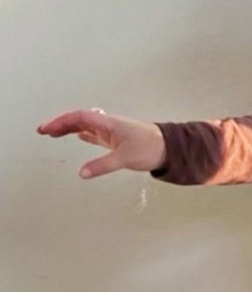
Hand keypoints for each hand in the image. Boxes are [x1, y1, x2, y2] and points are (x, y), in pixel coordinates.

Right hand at [36, 109, 166, 178]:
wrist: (170, 148)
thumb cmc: (150, 148)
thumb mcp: (124, 158)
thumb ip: (102, 165)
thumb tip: (82, 173)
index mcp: (108, 124)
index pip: (79, 118)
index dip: (61, 122)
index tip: (46, 129)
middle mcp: (108, 125)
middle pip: (79, 120)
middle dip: (60, 124)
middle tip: (42, 130)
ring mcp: (112, 131)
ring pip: (86, 126)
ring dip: (69, 128)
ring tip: (53, 133)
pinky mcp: (117, 139)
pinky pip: (96, 134)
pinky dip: (84, 134)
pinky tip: (78, 137)